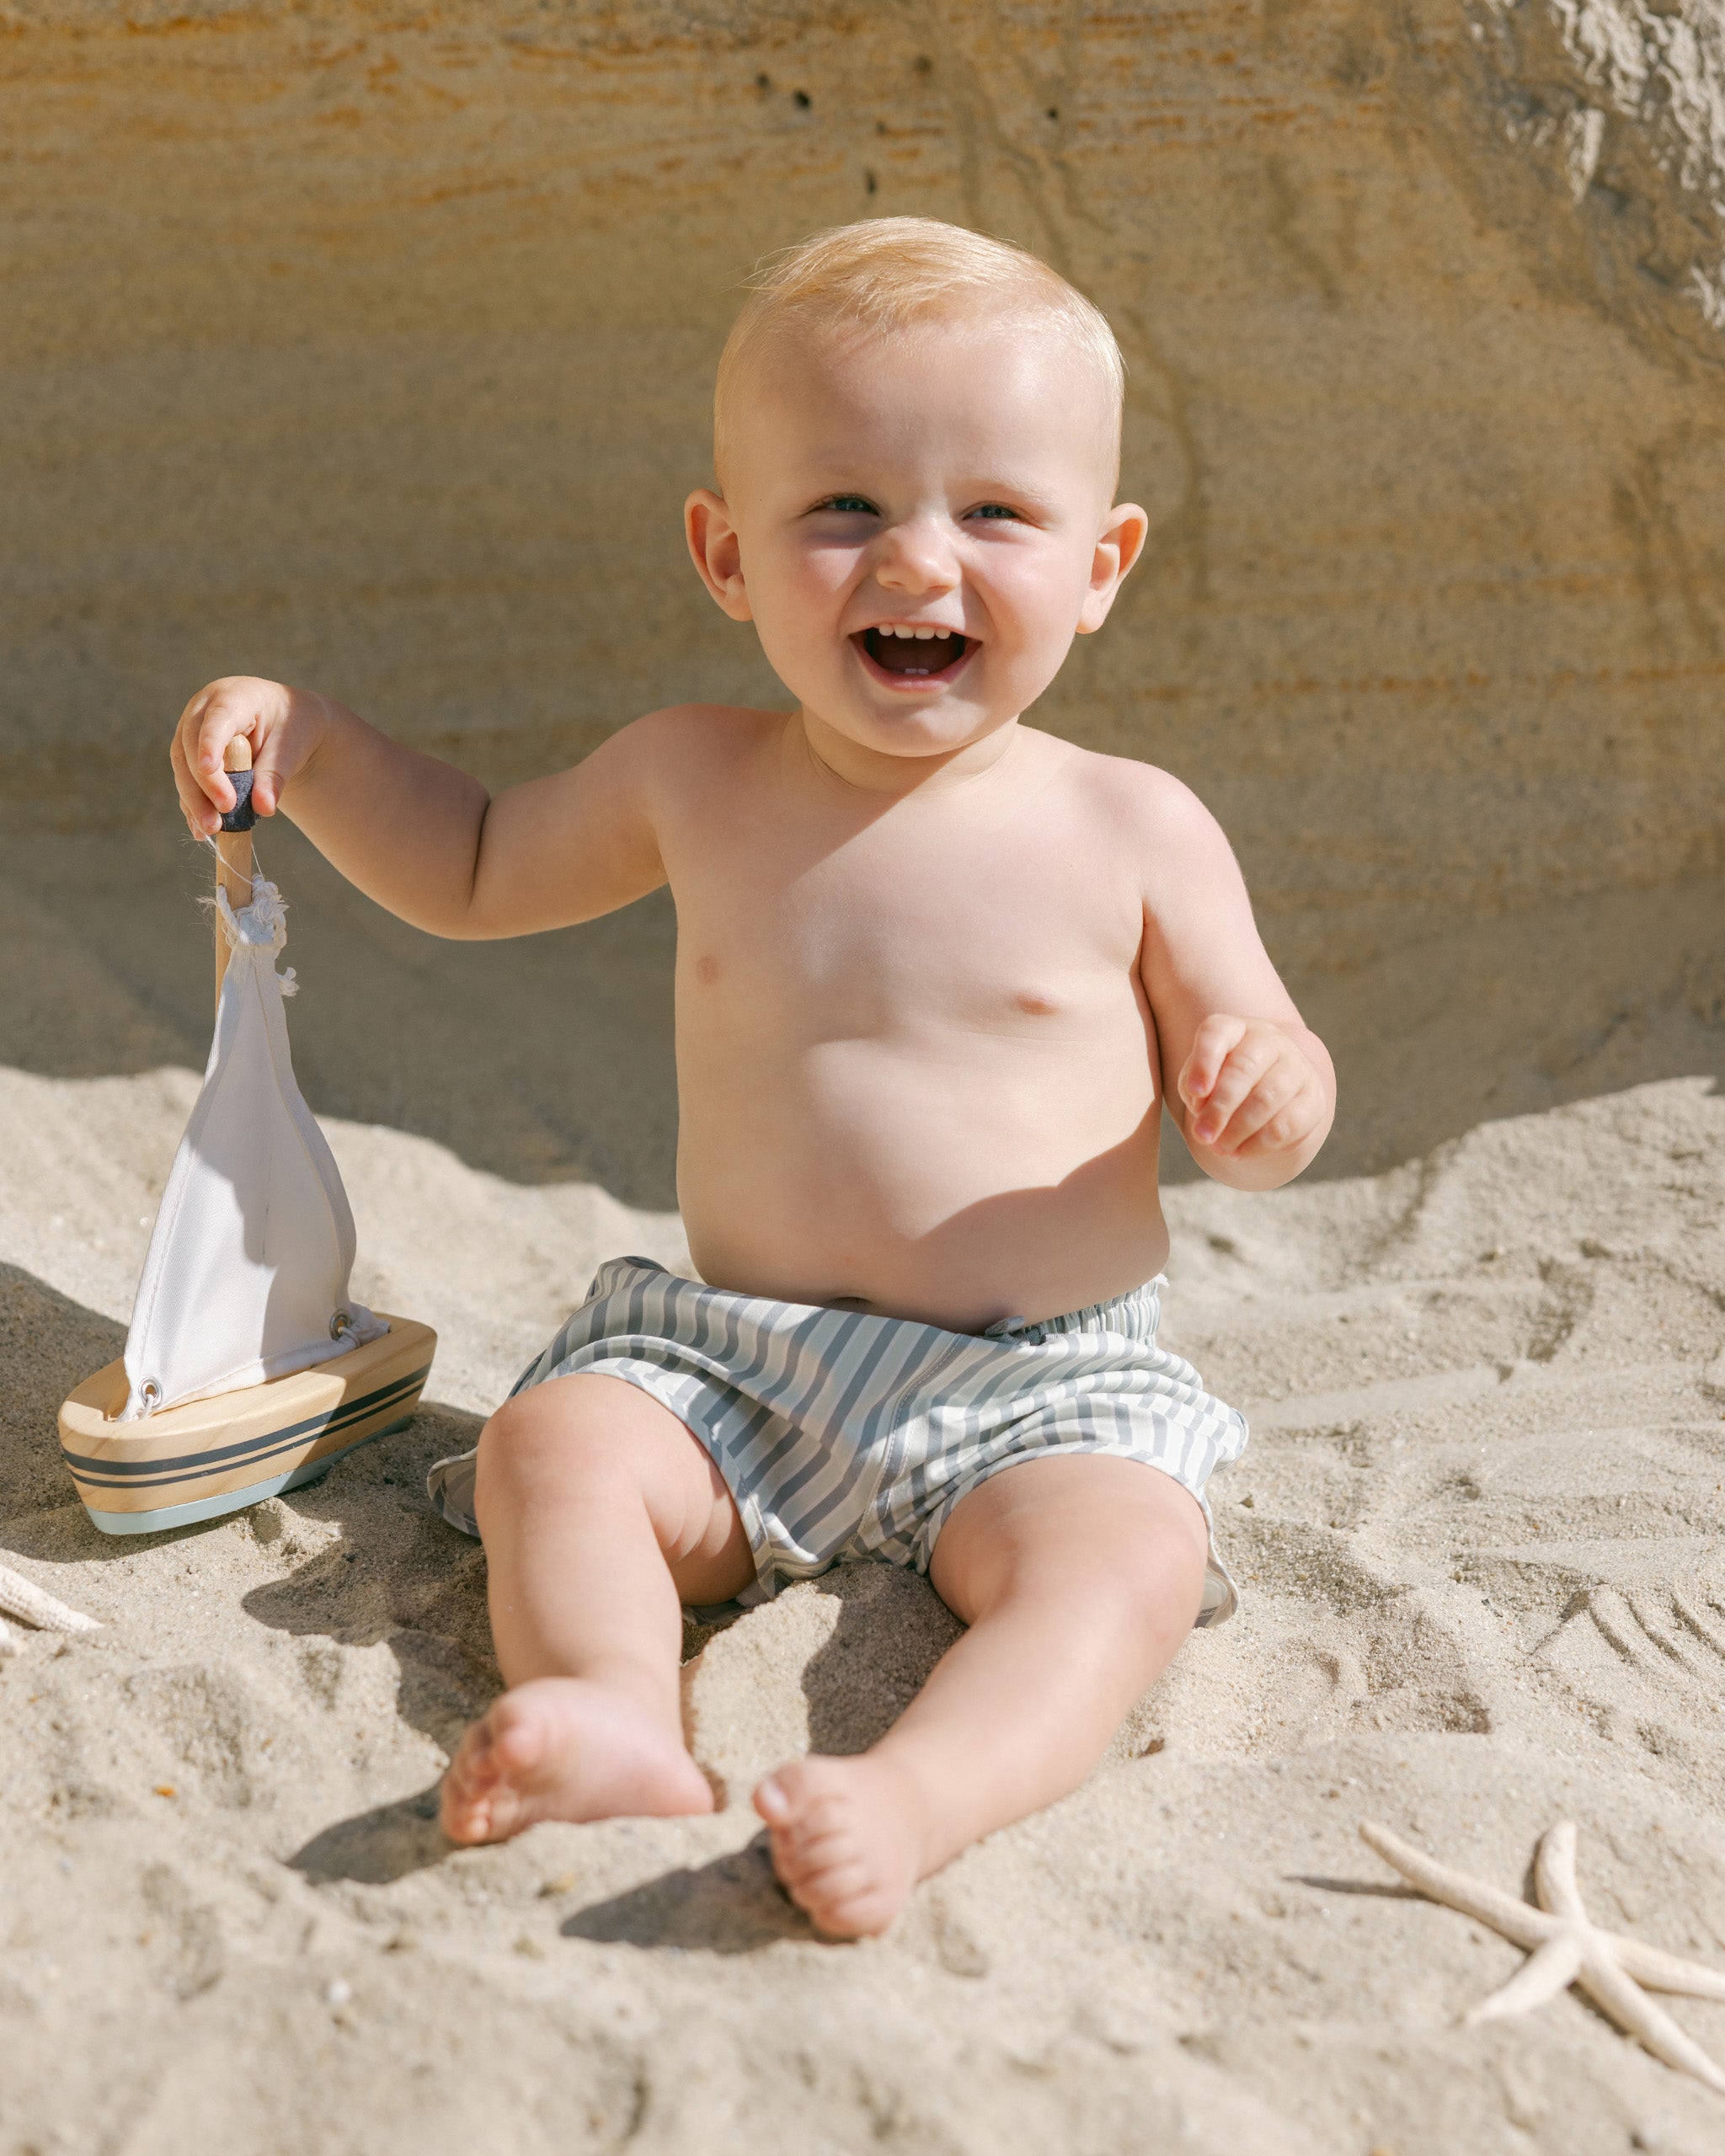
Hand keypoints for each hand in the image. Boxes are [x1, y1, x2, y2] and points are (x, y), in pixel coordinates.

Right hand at [169, 676, 328, 838]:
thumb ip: (276, 774)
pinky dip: (193, 806)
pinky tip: (200, 831)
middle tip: (220, 816)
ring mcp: (192, 731)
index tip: (209, 770)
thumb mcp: (292, 745)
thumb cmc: (292, 727)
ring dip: (194, 800)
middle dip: (203, 784)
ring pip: (182, 766)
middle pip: (191, 746)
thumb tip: (264, 808)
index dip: (209, 743)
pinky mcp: (190, 754)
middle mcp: (204, 709)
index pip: (217, 718)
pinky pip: (187, 781)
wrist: (288, 722)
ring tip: (211, 830)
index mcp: (233, 696)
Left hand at [1177, 1014, 1326, 1160]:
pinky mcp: (1313, 1099)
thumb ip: (1195, 1091)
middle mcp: (1269, 1040)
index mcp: (1235, 1029)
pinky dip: (1258, 1144)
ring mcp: (1296, 1066)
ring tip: (1219, 1148)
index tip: (1195, 1092)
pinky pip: (1286, 1125)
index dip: (1204, 1062)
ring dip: (1237, 1129)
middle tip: (1202, 1135)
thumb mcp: (1202, 1083)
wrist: (1272, 1097)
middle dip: (1219, 1107)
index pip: (1217, 1033)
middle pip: (1243, 1068)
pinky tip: (1240, 1153)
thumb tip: (1203, 1109)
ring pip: (1266, 1098)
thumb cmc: (1225, 1085)